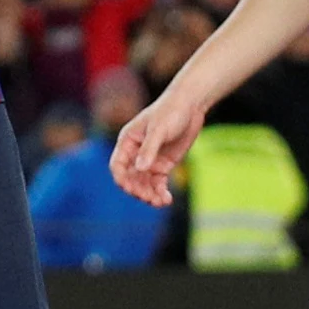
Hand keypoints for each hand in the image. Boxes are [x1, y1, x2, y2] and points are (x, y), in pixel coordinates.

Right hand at [109, 88, 205, 206]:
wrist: (191, 106)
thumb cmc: (171, 112)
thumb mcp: (159, 129)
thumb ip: (149, 149)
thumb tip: (140, 169)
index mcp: (128, 142)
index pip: (117, 165)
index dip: (121, 179)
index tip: (130, 189)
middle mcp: (136, 153)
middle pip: (130, 179)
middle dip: (138, 190)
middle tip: (149, 198)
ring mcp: (150, 160)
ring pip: (144, 184)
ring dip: (149, 195)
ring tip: (160, 202)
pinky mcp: (163, 165)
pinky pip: (158, 184)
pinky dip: (160, 193)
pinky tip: (166, 199)